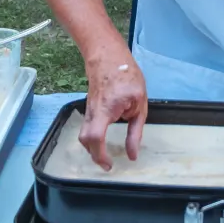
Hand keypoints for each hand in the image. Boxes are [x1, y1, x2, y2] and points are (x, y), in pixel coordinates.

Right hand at [79, 49, 147, 170]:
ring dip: (93, 148)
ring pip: (84, 134)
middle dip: (94, 155)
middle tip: (107, 164)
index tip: (109, 165)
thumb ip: (135, 130)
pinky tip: (103, 141)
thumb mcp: (139, 104)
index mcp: (105, 110)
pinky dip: (92, 138)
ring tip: (105, 155)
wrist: (109, 57)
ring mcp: (88, 110)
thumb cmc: (127, 77)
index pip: (96, 137)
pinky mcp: (89, 108)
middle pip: (85, 139)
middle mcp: (92, 112)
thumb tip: (132, 154)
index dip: (100, 154)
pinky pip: (87, 127)